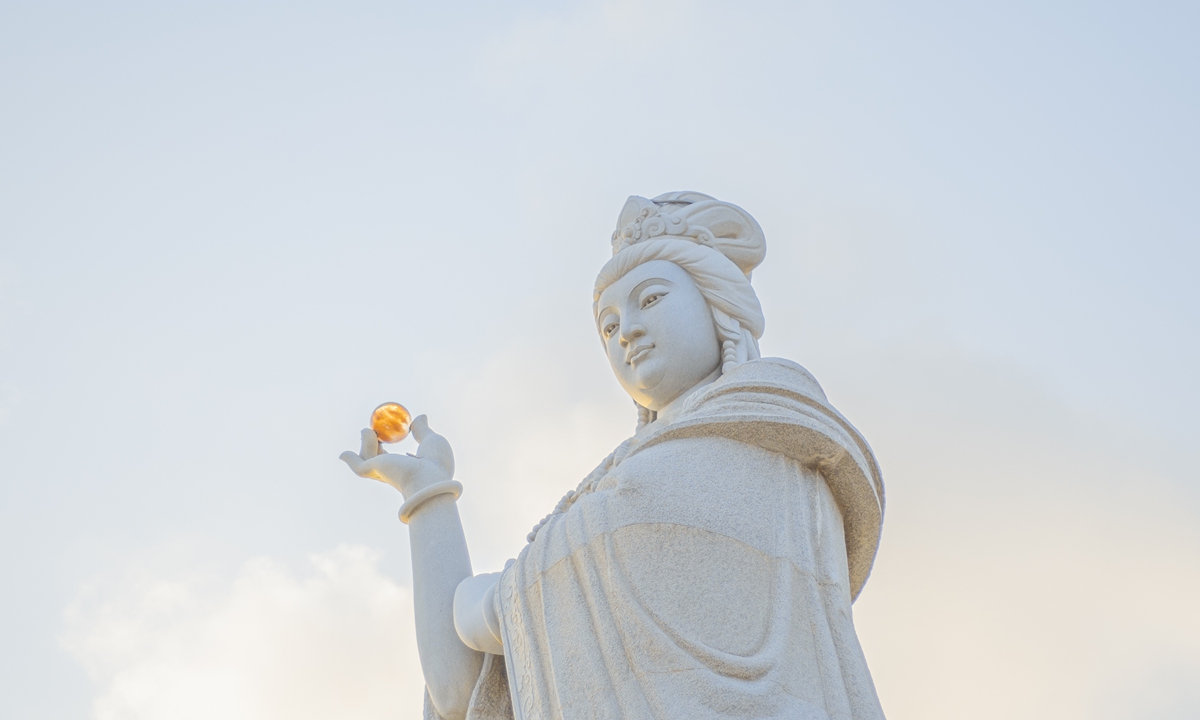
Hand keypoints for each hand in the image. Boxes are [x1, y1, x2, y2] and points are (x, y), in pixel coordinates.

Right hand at [339, 414, 454, 498]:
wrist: (430, 479)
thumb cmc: (436, 466)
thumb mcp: (431, 442)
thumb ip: (423, 431)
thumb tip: (421, 417)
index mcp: (407, 472)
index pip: (393, 463)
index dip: (385, 453)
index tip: (383, 440)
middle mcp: (393, 475)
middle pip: (375, 463)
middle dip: (369, 449)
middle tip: (368, 432)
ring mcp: (382, 473)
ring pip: (367, 459)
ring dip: (365, 444)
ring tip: (367, 430)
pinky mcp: (372, 470)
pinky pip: (360, 462)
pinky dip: (355, 453)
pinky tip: (361, 436)